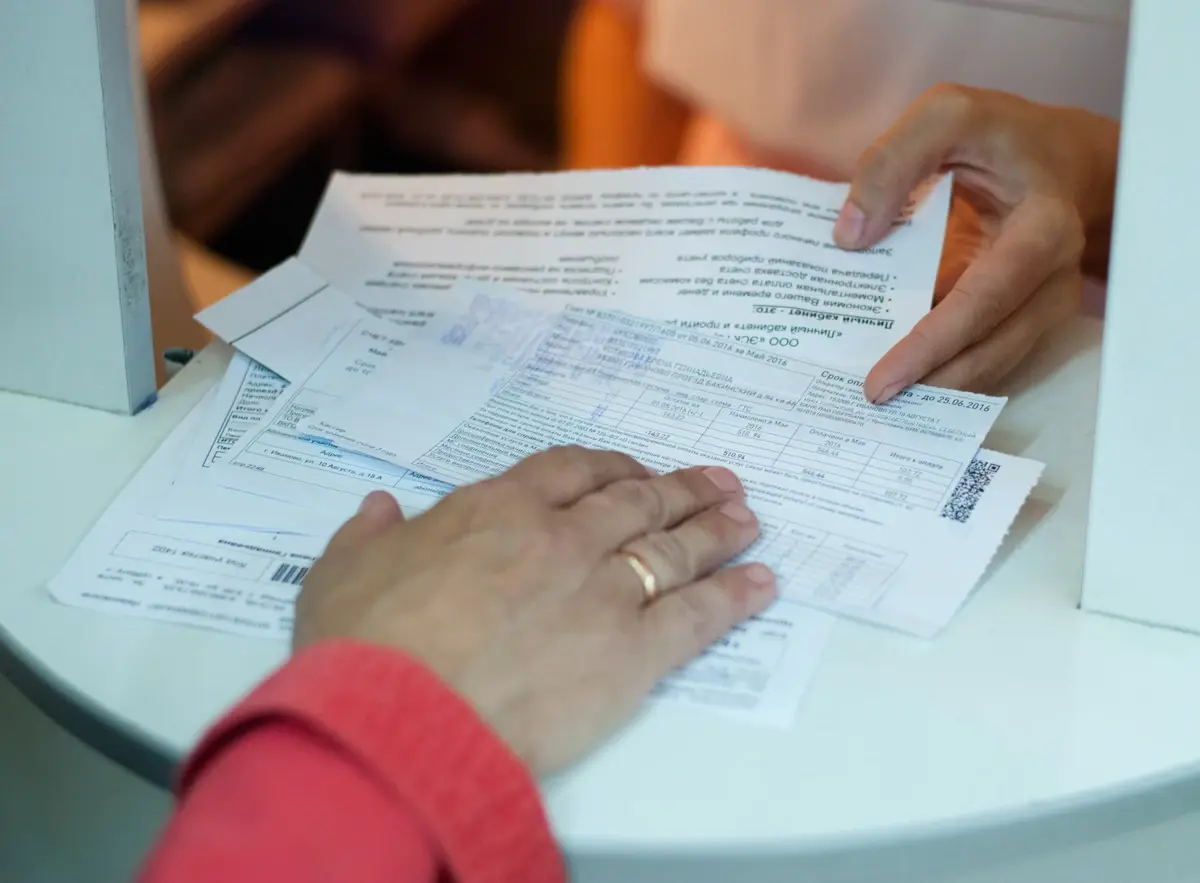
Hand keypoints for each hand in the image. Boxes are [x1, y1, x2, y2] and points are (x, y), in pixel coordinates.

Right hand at [294, 447, 774, 774]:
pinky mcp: (633, 652)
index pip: (574, 470)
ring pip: (676, 548)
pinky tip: (761, 586)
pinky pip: (699, 615)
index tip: (636, 471)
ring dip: (718, 531)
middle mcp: (563, 537)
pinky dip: (735, 598)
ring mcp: (604, 590)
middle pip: (639, 502)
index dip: (614, 467)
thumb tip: (377, 511)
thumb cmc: (363, 644)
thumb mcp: (343, 572)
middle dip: (683, 490)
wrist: (400, 718)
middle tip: (720, 484)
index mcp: (499, 508)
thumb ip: (367, 535)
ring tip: (748, 521)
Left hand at [833, 84, 1119, 401]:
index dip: (933, 344)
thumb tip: (850, 237)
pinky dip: (944, 371)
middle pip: (992, 349)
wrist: (1061, 156)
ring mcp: (1042, 304)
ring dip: (937, 388)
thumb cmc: (1002, 134)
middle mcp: (1051, 279)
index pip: (985, 300)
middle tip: (870, 404)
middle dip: (932, 383)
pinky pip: (984, 353)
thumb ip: (893, 162)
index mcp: (1041, 230)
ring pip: (992, 363)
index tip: (883, 379)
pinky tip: (899, 382)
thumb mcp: (947, 116)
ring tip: (880, 406)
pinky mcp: (1023, 317)